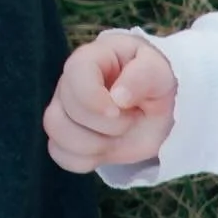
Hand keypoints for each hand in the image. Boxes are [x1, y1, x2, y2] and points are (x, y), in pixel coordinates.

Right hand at [44, 31, 176, 172]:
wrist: (158, 109)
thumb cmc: (156, 83)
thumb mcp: (160, 73)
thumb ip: (144, 76)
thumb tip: (118, 96)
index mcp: (92, 58)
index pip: (74, 72)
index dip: (92, 97)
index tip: (118, 110)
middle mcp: (70, 83)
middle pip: (61, 110)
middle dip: (105, 125)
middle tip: (133, 118)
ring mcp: (64, 111)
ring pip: (57, 133)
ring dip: (94, 144)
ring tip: (120, 135)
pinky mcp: (66, 137)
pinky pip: (61, 154)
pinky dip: (86, 159)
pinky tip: (107, 148)